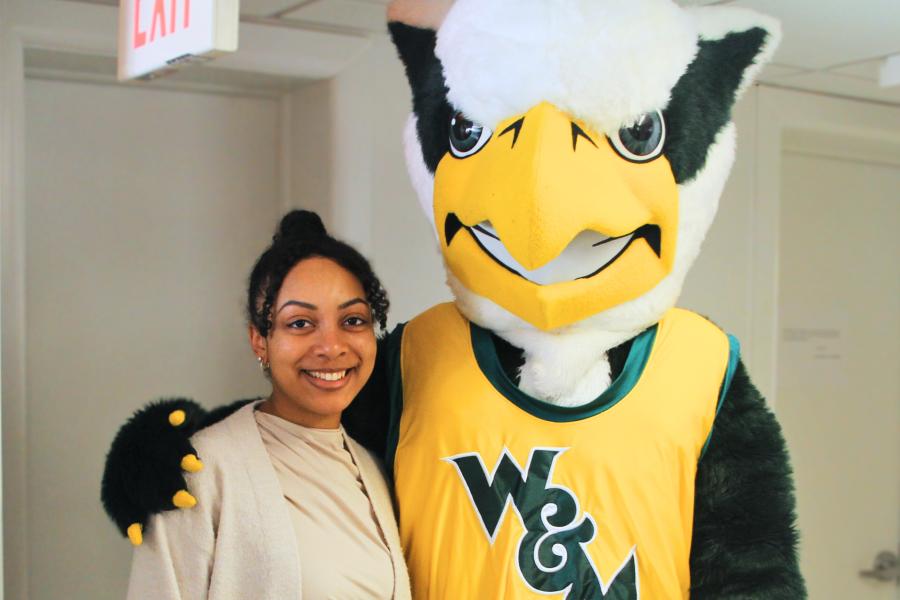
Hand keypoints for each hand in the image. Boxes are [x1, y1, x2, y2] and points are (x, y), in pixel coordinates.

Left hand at [101, 398, 206, 544]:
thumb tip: (141, 540)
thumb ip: (146, 505)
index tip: (139, 537)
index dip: (127, 515)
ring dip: (175, 453)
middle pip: (140, 472)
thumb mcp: (147, 486)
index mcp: (117, 472)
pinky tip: (181, 420)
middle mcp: (125, 450)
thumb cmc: (160, 469)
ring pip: (155, 443)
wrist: (168, 425)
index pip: (117, 496)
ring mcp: (142, 429)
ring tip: (194, 465)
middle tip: (186, 502)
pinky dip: (175, 416)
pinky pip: (167, 413)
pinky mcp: (162, 411)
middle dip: (163, 488)